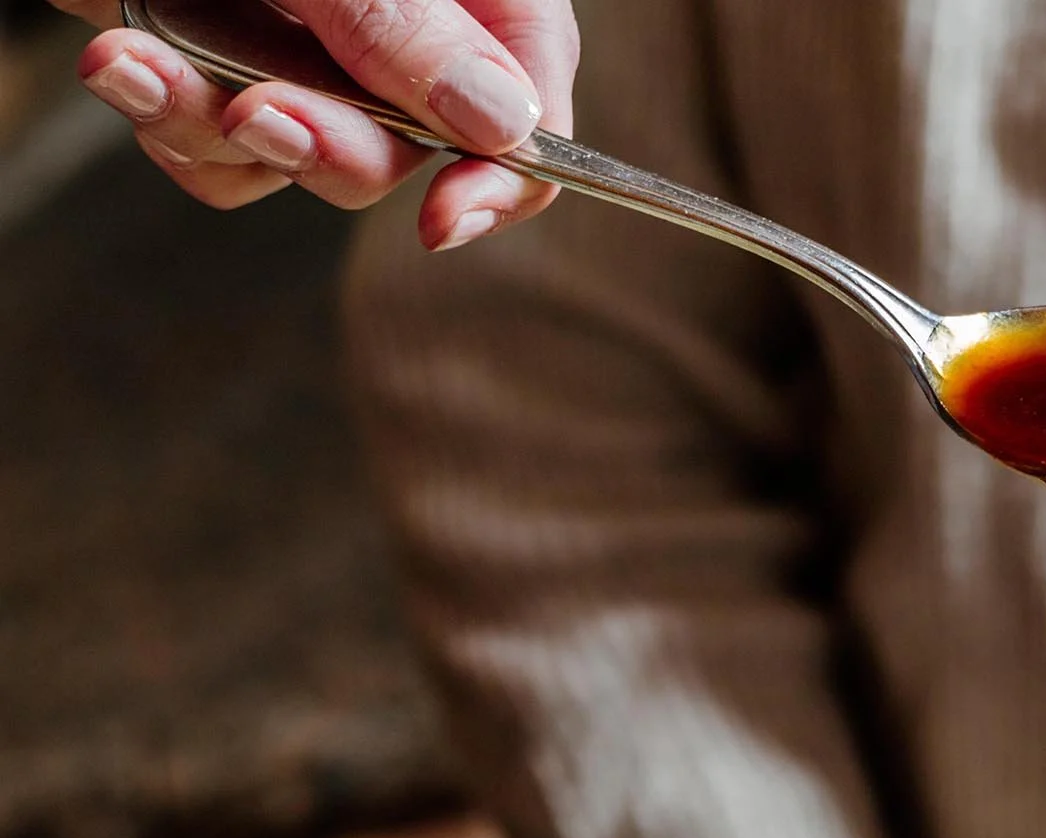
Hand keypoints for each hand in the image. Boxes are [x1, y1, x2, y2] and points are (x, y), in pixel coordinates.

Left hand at [53, 0, 577, 247]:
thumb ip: (405, 21)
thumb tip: (501, 123)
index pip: (529, 90)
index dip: (504, 170)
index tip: (446, 217)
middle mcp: (398, 17)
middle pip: (418, 147)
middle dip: (334, 149)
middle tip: (263, 116)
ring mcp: (309, 44)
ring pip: (311, 160)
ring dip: (225, 137)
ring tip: (141, 67)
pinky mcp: (226, 63)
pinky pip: (224, 151)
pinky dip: (170, 119)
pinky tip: (124, 62)